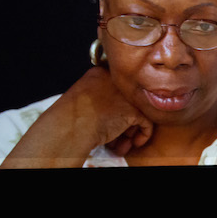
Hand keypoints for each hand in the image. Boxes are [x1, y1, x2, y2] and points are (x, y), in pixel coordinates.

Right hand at [1, 66, 153, 167]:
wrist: (70, 127)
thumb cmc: (69, 118)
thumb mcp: (82, 98)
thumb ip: (99, 96)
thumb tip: (112, 108)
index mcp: (99, 74)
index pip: (118, 89)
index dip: (116, 107)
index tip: (110, 120)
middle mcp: (116, 80)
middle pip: (129, 101)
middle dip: (124, 120)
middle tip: (118, 134)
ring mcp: (127, 95)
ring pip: (138, 112)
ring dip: (130, 131)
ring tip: (122, 143)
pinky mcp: (134, 110)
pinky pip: (147, 123)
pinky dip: (142, 135)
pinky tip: (132, 144)